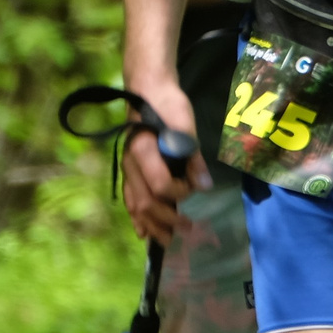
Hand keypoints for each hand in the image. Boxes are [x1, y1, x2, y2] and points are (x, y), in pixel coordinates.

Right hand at [120, 80, 208, 243]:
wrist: (148, 92)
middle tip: (186, 229)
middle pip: (145, 202)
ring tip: (165, 240)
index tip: (192, 189)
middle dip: (166, 220)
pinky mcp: (129, 171)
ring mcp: (127, 169)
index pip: (160, 184)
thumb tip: (204, 186)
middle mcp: (131, 164)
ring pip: (135, 205)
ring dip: (152, 225)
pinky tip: (143, 232)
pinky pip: (129, 199)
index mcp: (144, 151)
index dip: (178, 192)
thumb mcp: (185, 126)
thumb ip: (193, 158)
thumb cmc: (168, 105)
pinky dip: (137, 218)